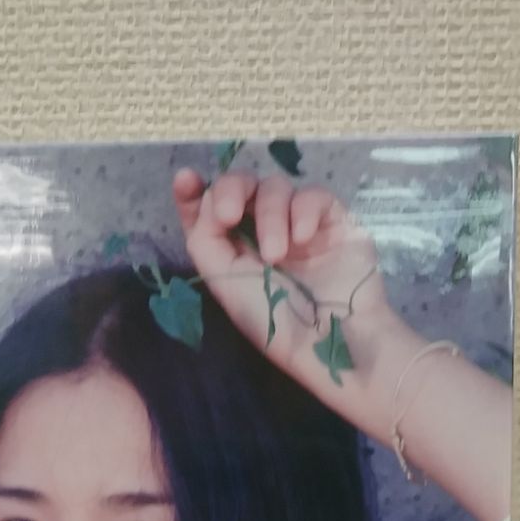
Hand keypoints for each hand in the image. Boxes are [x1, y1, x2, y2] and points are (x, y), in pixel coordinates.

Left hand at [170, 166, 404, 425]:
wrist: (333, 340)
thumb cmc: (277, 324)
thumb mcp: (227, 288)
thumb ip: (206, 243)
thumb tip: (206, 203)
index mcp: (235, 252)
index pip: (210, 210)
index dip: (195, 191)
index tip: (186, 180)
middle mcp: (265, 233)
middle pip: (241, 185)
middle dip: (230, 191)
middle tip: (228, 215)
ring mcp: (299, 225)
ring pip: (275, 188)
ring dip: (269, 217)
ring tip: (277, 256)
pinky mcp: (333, 221)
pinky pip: (313, 195)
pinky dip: (303, 211)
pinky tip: (303, 239)